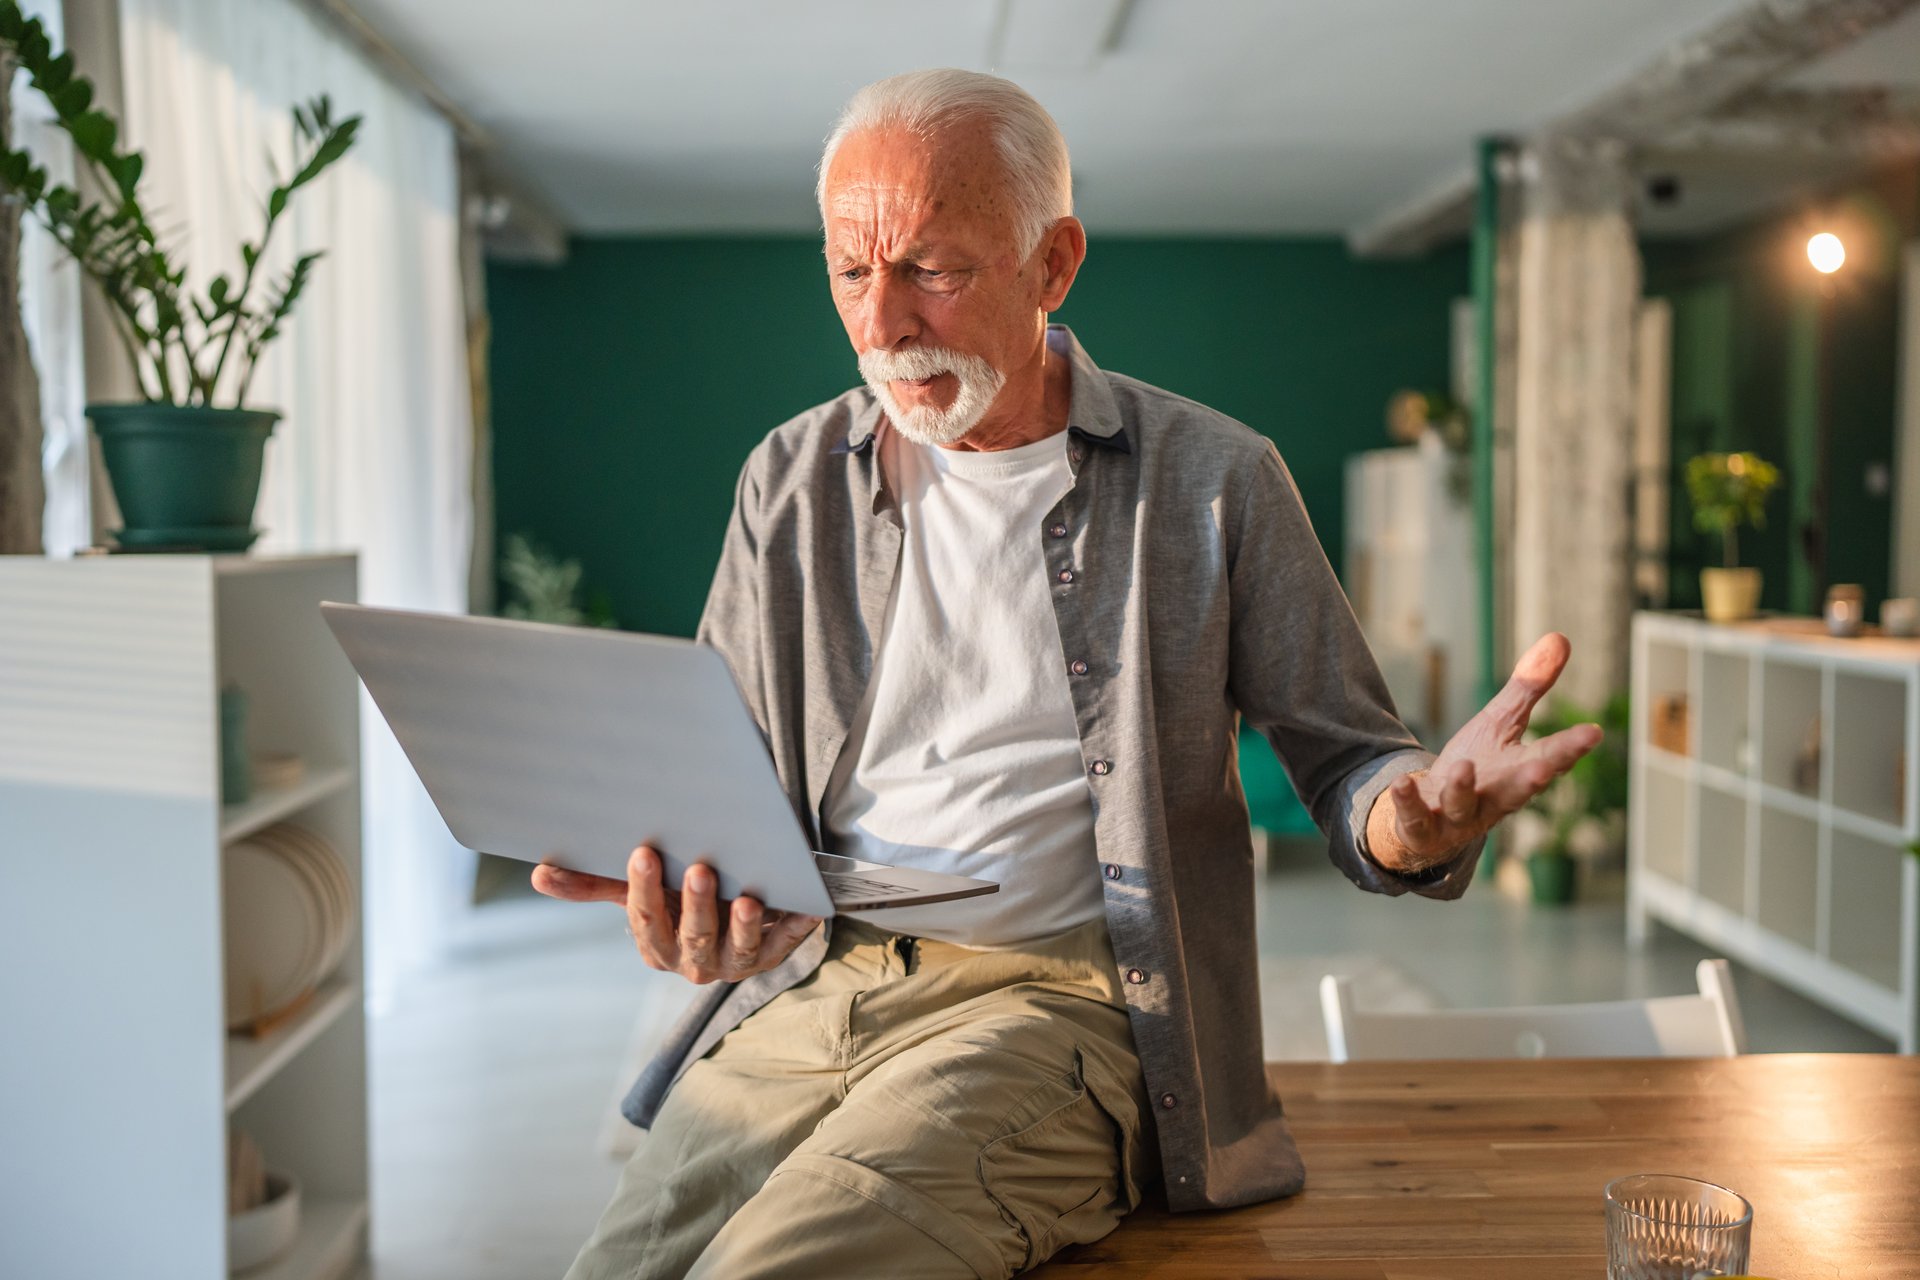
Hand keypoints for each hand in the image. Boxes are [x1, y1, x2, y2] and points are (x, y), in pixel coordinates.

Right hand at [531, 844, 820, 983]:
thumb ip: (595, 883)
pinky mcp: (776, 951)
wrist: (736, 902)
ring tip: (747, 898)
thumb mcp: (640, 888)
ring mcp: (737, 961)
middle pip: (693, 938)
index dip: (644, 891)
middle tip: (701, 871)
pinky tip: (804, 906)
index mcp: (657, 947)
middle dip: (696, 907)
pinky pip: (787, 942)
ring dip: (743, 925)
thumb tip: (537, 874)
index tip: (643, 853)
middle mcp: (695, 962)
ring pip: (739, 948)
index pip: (646, 922)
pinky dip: (796, 926)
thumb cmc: (678, 895)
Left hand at [1368, 632, 1602, 873]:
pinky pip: (1416, 818)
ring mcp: (1459, 817)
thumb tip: (1560, 637)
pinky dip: (1409, 802)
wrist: (1435, 817)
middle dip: (1534, 781)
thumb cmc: (1477, 766)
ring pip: (1464, 805)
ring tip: (1464, 767)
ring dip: (1463, 789)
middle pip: (1518, 790)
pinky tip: (1402, 782)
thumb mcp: (1500, 722)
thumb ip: (1528, 687)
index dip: (1571, 747)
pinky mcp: (1424, 828)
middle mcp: (1495, 798)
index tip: (1593, 732)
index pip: (1550, 757)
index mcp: (1518, 771)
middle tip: (1545, 769)